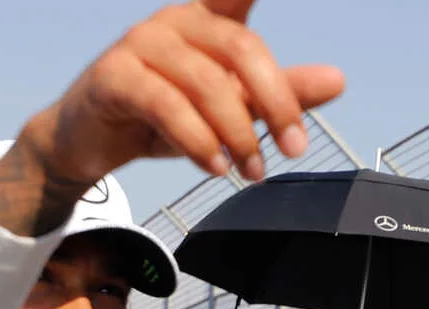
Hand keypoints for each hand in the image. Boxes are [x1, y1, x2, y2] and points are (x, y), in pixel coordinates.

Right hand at [16, 2, 344, 186]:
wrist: (91, 142)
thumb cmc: (165, 115)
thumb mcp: (231, 108)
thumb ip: (281, 94)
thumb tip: (337, 80)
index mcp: (209, 17)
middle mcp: (176, 20)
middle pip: (242, 49)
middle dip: (277, 103)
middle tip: (293, 149)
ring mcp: (141, 42)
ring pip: (207, 84)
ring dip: (239, 134)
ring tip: (251, 171)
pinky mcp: (114, 75)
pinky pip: (167, 106)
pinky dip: (198, 142)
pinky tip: (216, 167)